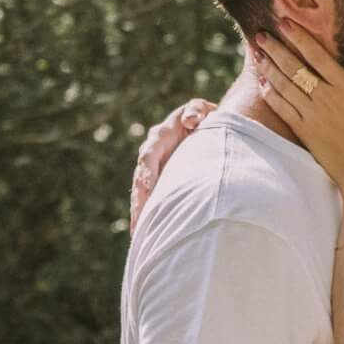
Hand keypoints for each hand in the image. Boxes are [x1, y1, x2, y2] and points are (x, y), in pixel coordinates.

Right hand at [130, 98, 216, 229]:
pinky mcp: (160, 180)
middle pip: (140, 179)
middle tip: (139, 222)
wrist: (205, 123)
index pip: (149, 156)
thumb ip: (196, 111)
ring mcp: (154, 168)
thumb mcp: (202, 109)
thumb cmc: (204, 116)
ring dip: (140, 212)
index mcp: (160, 137)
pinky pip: (150, 198)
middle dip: (139, 201)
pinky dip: (147, 214)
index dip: (147, 172)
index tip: (147, 188)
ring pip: (142, 192)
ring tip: (139, 234)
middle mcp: (152, 153)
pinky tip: (146, 233)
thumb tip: (191, 119)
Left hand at [251, 27, 343, 194]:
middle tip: (260, 34)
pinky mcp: (304, 132)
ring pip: (284, 86)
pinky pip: (281, 108)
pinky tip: (262, 83)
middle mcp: (326, 98)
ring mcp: (312, 116)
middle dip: (275, 49)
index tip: (284, 23)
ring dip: (268, 67)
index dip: (299, 37)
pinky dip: (270, 93)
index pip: (317, 55)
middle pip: (294, 67)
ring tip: (257, 54)